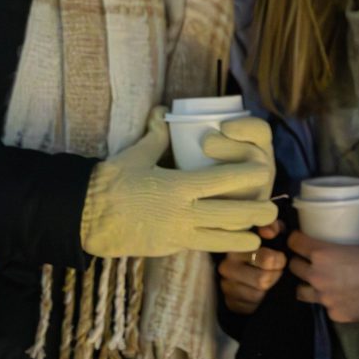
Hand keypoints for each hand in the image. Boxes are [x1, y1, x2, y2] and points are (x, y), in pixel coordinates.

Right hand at [81, 110, 277, 257]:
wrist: (86, 218)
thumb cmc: (111, 182)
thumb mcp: (137, 154)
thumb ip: (156, 133)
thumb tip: (162, 110)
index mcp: (177, 186)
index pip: (221, 181)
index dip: (245, 176)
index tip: (263, 172)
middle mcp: (181, 213)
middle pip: (228, 214)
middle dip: (253, 213)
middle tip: (271, 210)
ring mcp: (175, 234)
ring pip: (217, 238)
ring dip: (240, 238)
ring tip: (258, 237)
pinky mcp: (167, 248)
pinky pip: (197, 246)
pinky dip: (214, 245)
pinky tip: (226, 244)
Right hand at [219, 220, 286, 313]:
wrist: (250, 264)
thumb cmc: (264, 245)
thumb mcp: (270, 230)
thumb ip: (271, 225)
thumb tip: (270, 232)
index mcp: (237, 245)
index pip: (266, 259)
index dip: (278, 260)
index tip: (280, 258)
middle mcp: (227, 266)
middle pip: (263, 280)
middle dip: (276, 276)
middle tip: (278, 271)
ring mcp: (226, 286)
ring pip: (258, 295)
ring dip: (269, 289)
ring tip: (271, 280)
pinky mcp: (229, 302)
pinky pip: (250, 308)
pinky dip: (260, 301)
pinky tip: (262, 291)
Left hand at [287, 230, 358, 323]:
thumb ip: (351, 240)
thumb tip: (355, 232)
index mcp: (323, 253)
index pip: (294, 243)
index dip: (296, 240)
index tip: (299, 240)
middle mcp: (317, 275)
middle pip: (294, 266)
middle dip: (300, 262)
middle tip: (310, 261)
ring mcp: (324, 297)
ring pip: (301, 291)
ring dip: (307, 285)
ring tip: (319, 283)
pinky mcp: (334, 314)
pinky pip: (325, 306)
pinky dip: (330, 301)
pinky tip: (343, 297)